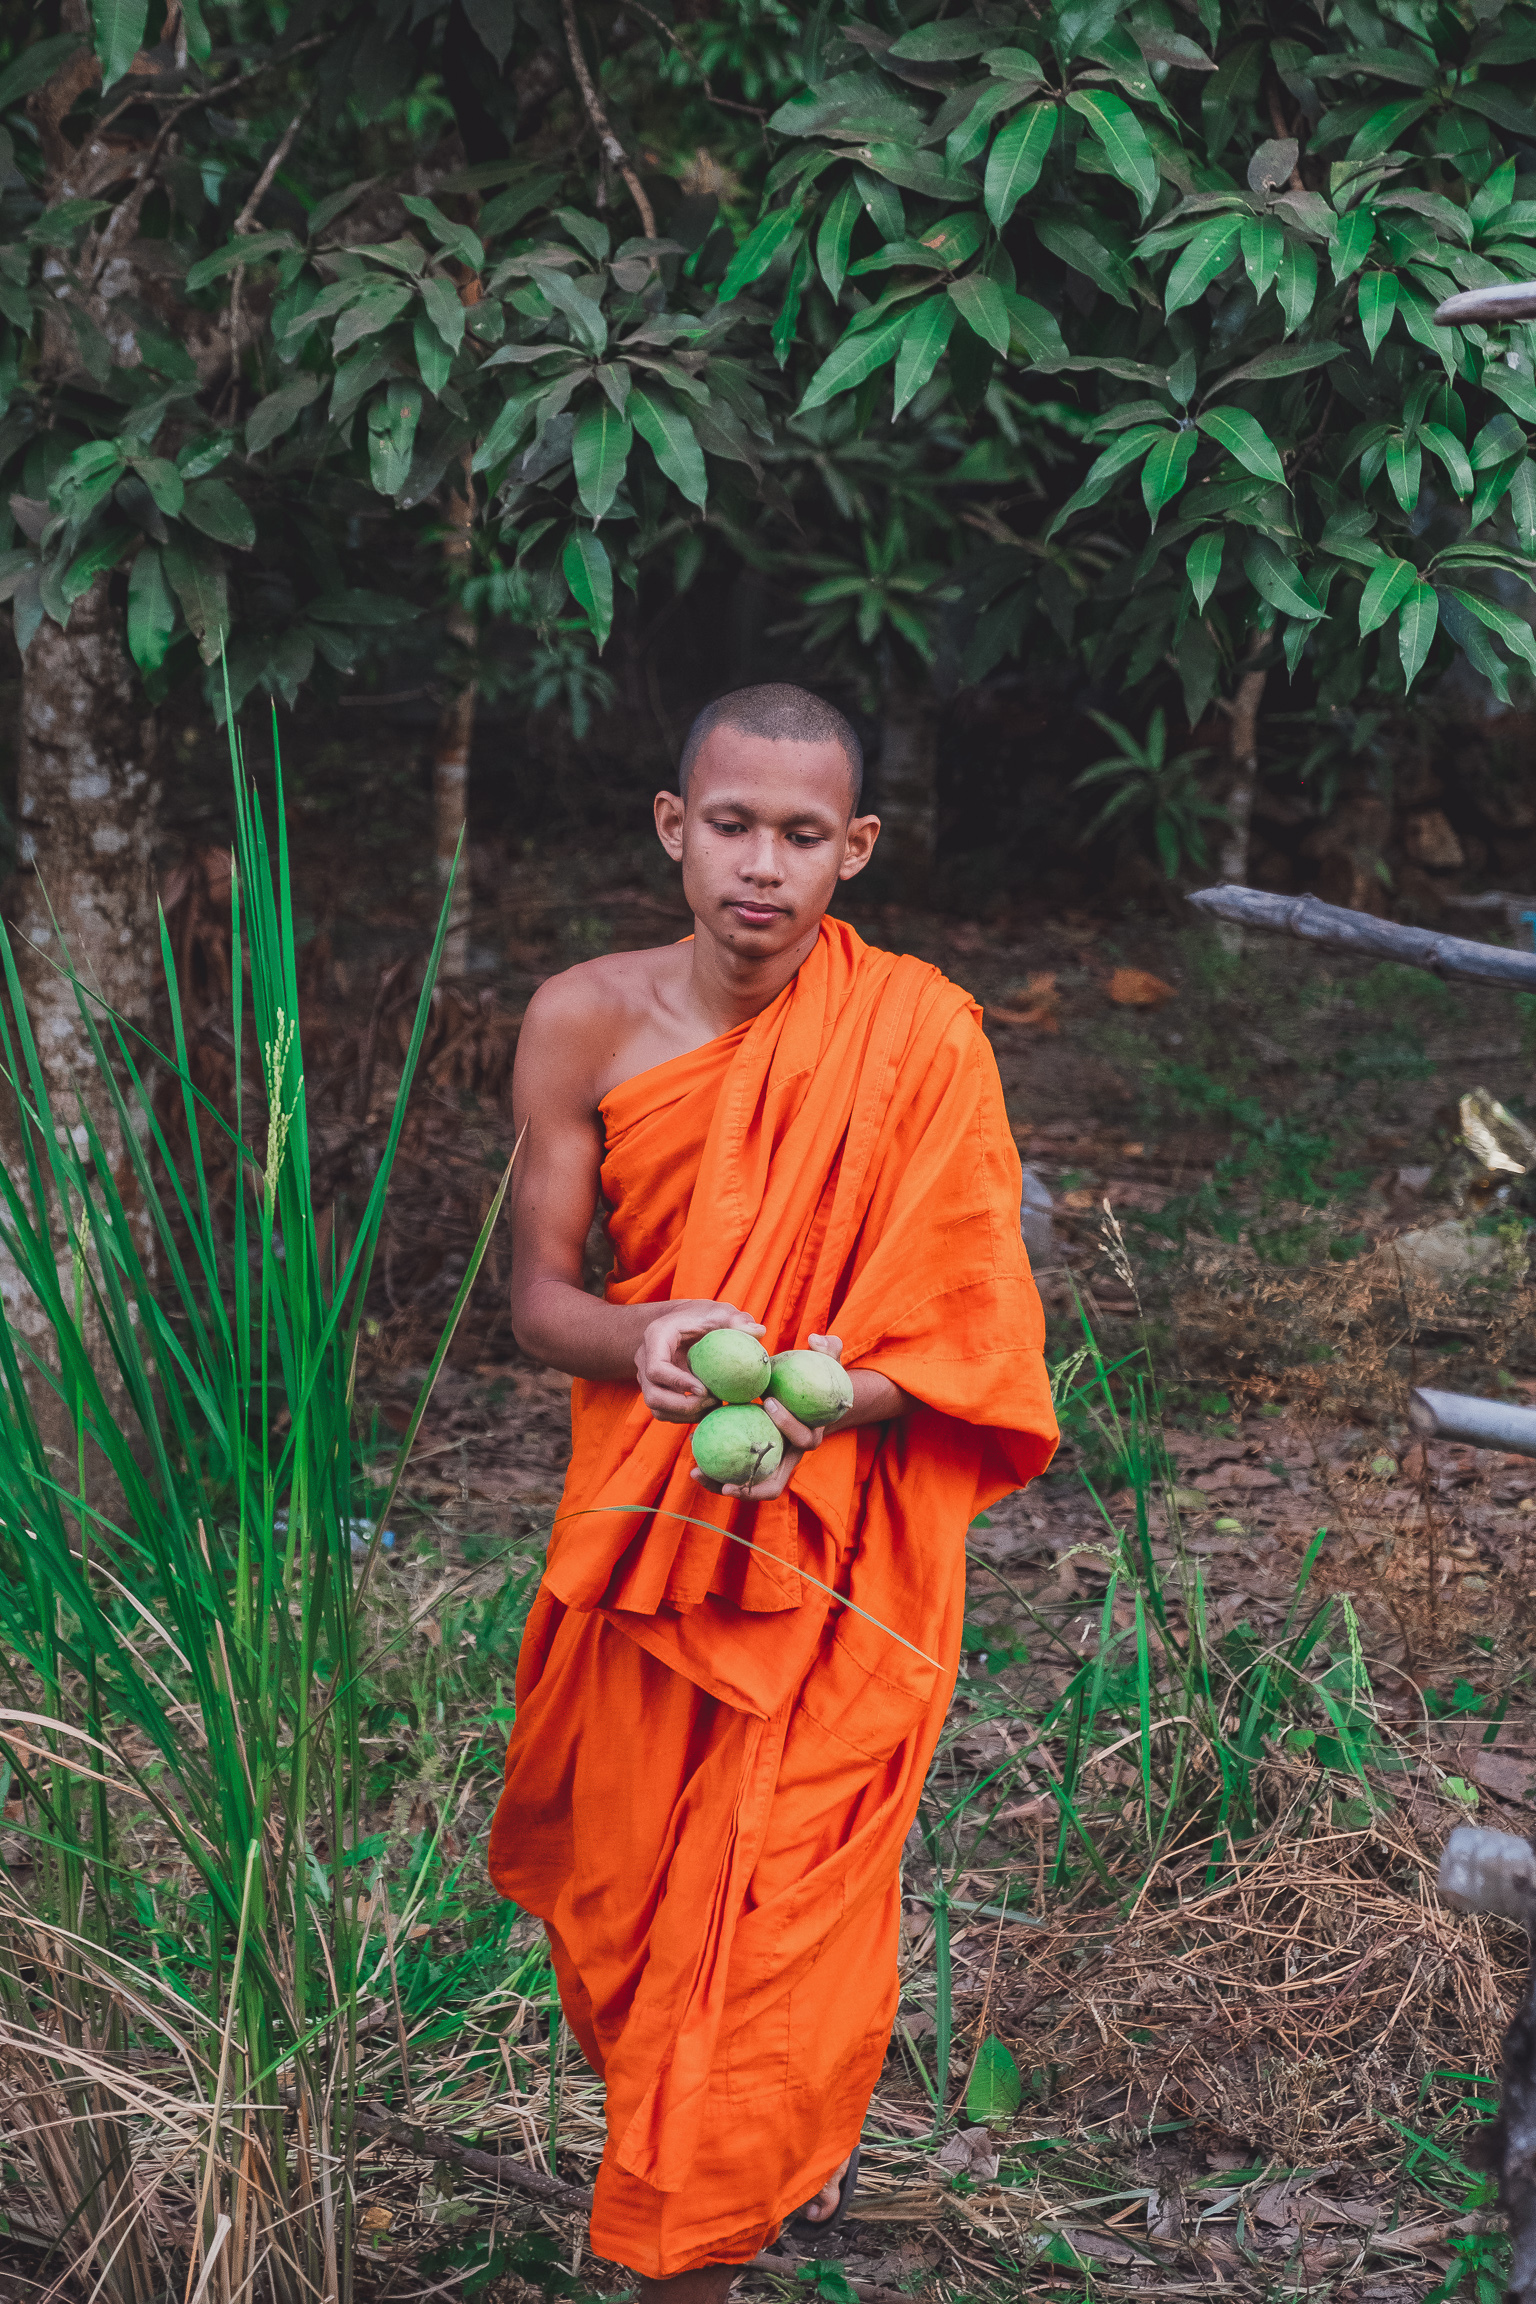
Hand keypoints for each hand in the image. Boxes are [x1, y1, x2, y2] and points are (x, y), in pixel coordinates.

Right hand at [636, 1299, 765, 1422]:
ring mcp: (649, 1377)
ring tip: (713, 1405)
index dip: (679, 1384)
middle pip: (653, 1396)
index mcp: (657, 1337)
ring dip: (685, 1414)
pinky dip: (686, 1416)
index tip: (705, 1389)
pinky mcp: (658, 1390)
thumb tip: (758, 1331)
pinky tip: (708, 1408)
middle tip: (713, 1401)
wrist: (687, 1323)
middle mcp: (645, 1359)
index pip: (656, 1369)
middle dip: (684, 1406)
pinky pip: (666, 1413)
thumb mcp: (721, 1312)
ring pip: (657, 1409)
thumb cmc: (704, 1316)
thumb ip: (737, 1320)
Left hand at [690, 1333, 846, 1501]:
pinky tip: (692, 1460)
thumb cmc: (813, 1381)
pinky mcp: (752, 1463)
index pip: (805, 1439)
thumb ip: (828, 1349)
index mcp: (810, 1434)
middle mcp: (790, 1457)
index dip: (790, 1424)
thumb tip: (816, 1339)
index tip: (768, 1401)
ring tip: (697, 1472)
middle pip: (773, 1484)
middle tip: (727, 1480)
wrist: (804, 1401)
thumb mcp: (825, 1363)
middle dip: (751, 1486)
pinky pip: (733, 1474)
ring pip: (748, 1487)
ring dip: (722, 1485)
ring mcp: (770, 1464)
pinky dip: (714, 1473)